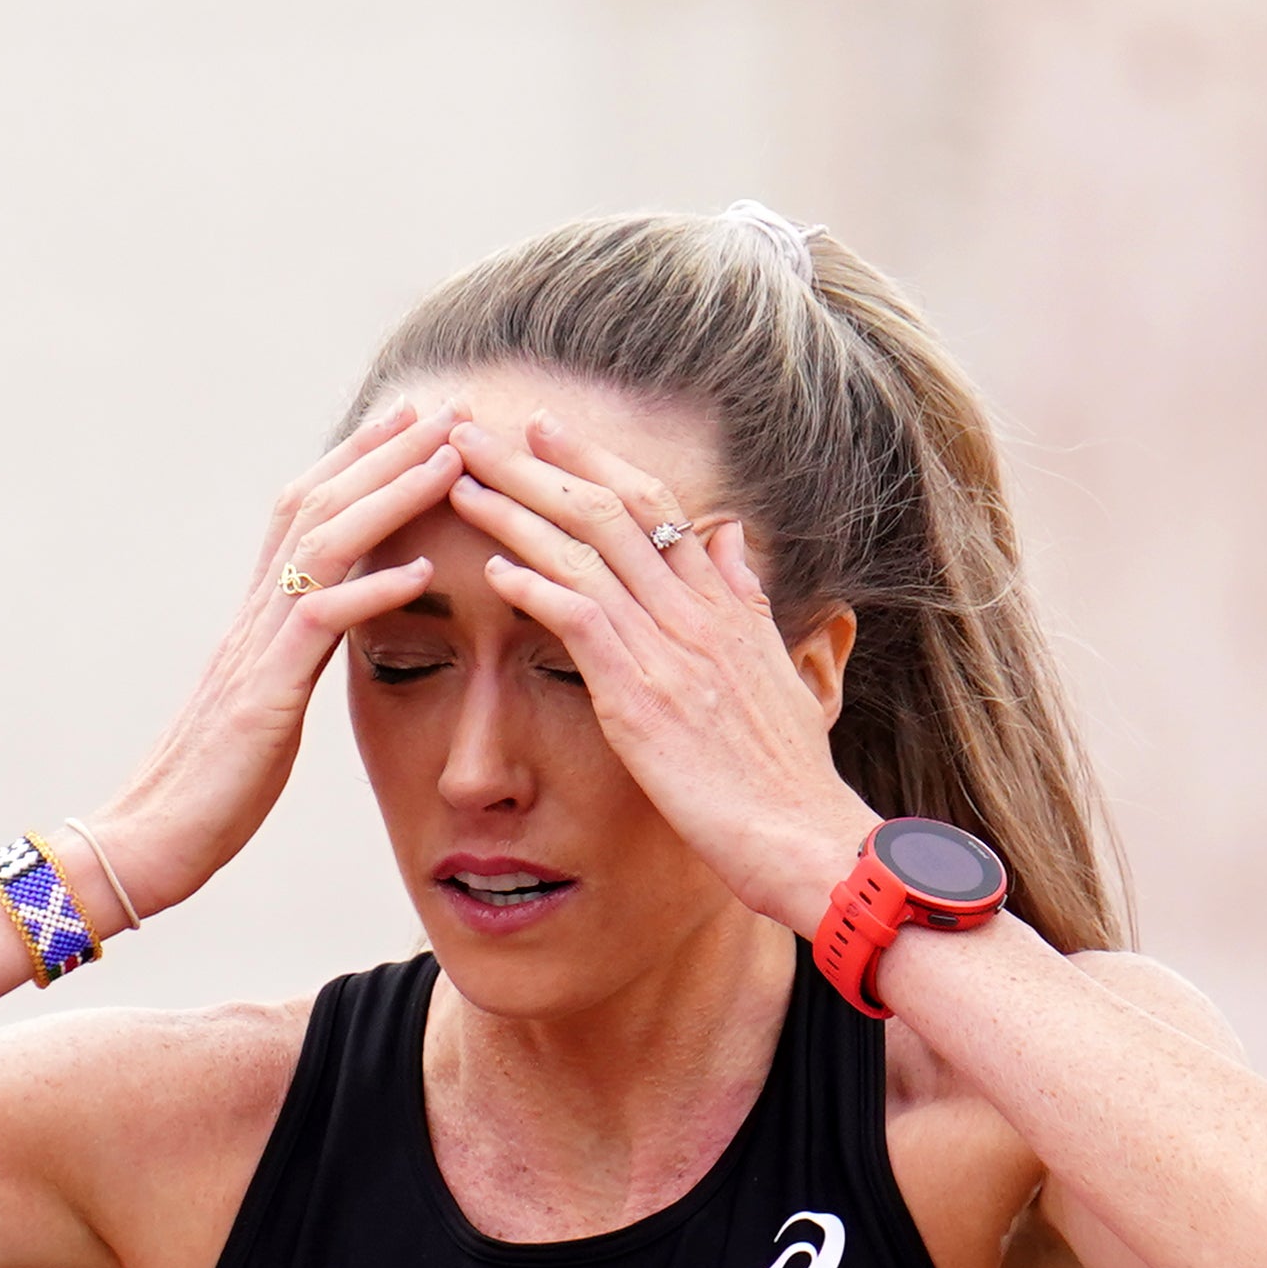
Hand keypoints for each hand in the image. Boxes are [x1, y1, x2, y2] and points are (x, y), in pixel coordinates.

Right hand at [82, 403, 466, 917]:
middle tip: (446, 407)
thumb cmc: (210, 793)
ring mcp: (255, 651)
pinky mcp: (262, 698)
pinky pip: (319, 626)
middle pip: (320, 504)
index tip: (412, 422)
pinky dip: (371, 591)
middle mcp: (253, 617)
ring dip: (391, 495)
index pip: (307, 513)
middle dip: (385, 451)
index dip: (357, 460)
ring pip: (324, 544)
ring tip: (449, 459)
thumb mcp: (263, 709)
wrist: (148, 843)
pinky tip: (422, 571)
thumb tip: (324, 634)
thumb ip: (292, 661)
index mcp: (257, 619)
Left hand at [447, 415, 878, 928]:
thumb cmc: (787, 775)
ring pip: (585, 550)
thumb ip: (744, 600)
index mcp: (724, 604)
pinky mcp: (640, 697)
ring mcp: (669, 650)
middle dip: (536, 463)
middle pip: (608, 509)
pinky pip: (581, 620)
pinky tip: (493, 570)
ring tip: (461, 483)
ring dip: (515, 510)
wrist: (805, 837)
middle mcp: (696, 612)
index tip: (547, 432)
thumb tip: (729, 537)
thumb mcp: (776, 671)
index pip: (654, 505)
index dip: (595, 461)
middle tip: (477, 430)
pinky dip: (535, 586)